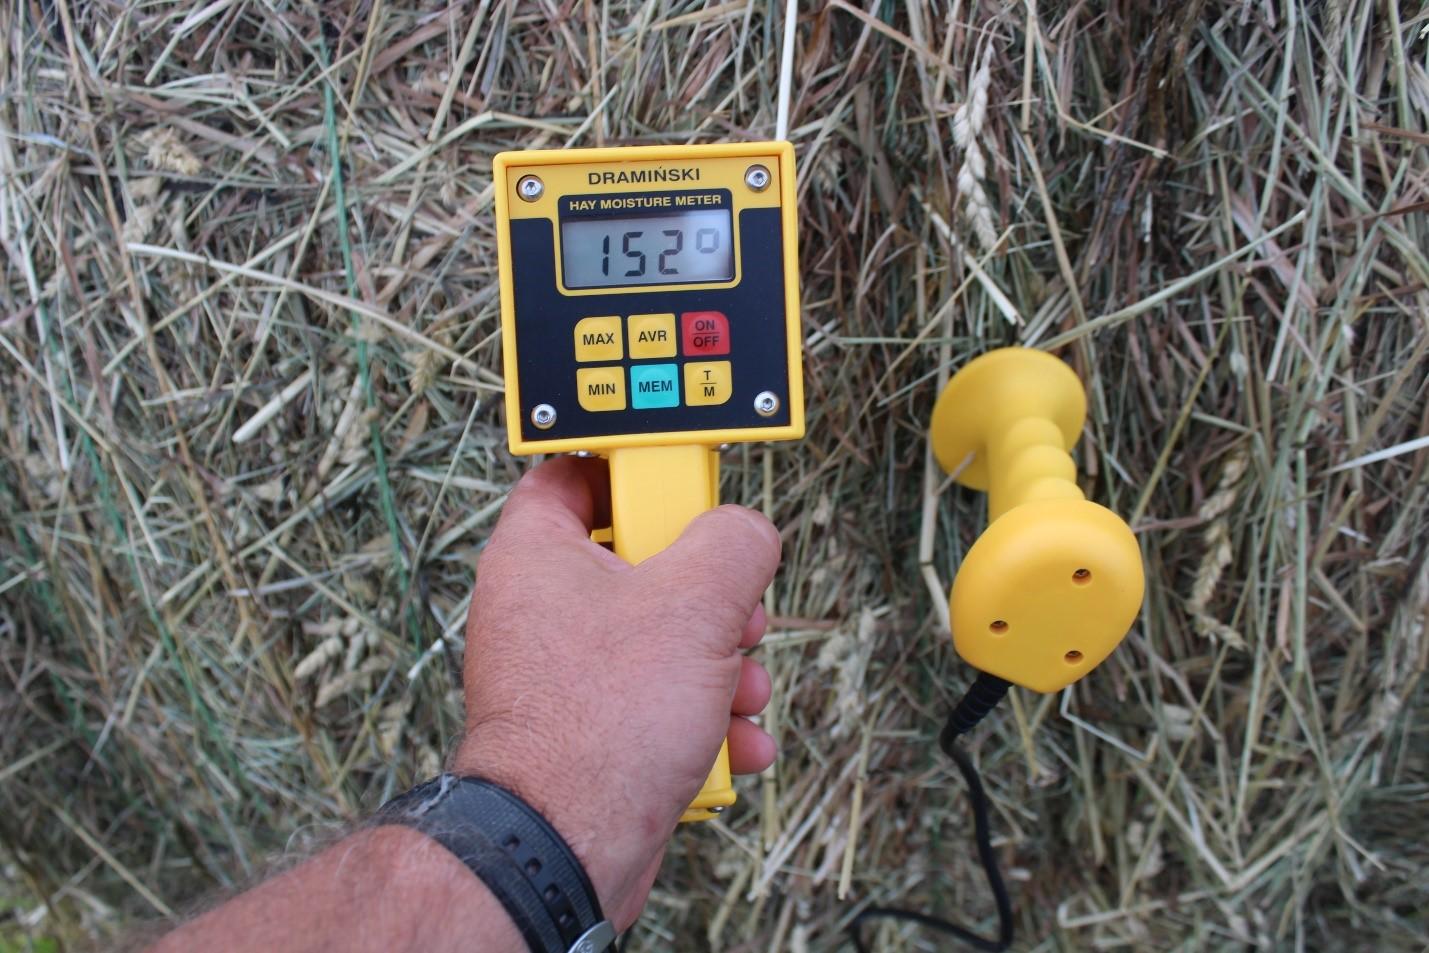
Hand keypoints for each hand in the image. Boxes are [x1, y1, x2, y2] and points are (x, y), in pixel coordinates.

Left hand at [452, 456, 779, 928]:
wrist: (568, 848)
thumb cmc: (598, 726)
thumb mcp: (694, 602)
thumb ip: (734, 542)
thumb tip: (749, 535)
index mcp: (538, 553)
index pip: (579, 473)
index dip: (639, 472)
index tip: (686, 487)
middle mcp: (543, 607)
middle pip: (645, 561)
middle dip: (712, 595)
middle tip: (731, 613)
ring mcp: (568, 671)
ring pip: (665, 636)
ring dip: (723, 666)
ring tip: (737, 691)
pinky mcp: (594, 726)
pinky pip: (662, 698)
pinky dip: (705, 718)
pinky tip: (732, 740)